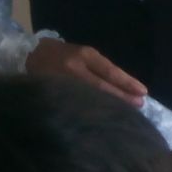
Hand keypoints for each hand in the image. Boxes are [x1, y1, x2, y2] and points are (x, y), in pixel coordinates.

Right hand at [26, 38, 146, 106]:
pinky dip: (90, 111)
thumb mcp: (81, 54)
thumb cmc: (62, 55)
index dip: (127, 83)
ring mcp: (61, 82)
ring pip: (90, 97)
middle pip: (102, 86)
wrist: (29, 54)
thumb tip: (123, 86)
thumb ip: (98, 68)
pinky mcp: (53, 94)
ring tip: (125, 114)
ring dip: (109, 106)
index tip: (143, 92)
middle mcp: (73, 67)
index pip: (110, 71)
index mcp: (84, 55)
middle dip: (121, 97)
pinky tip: (101, 117)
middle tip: (139, 105)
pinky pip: (75, 104)